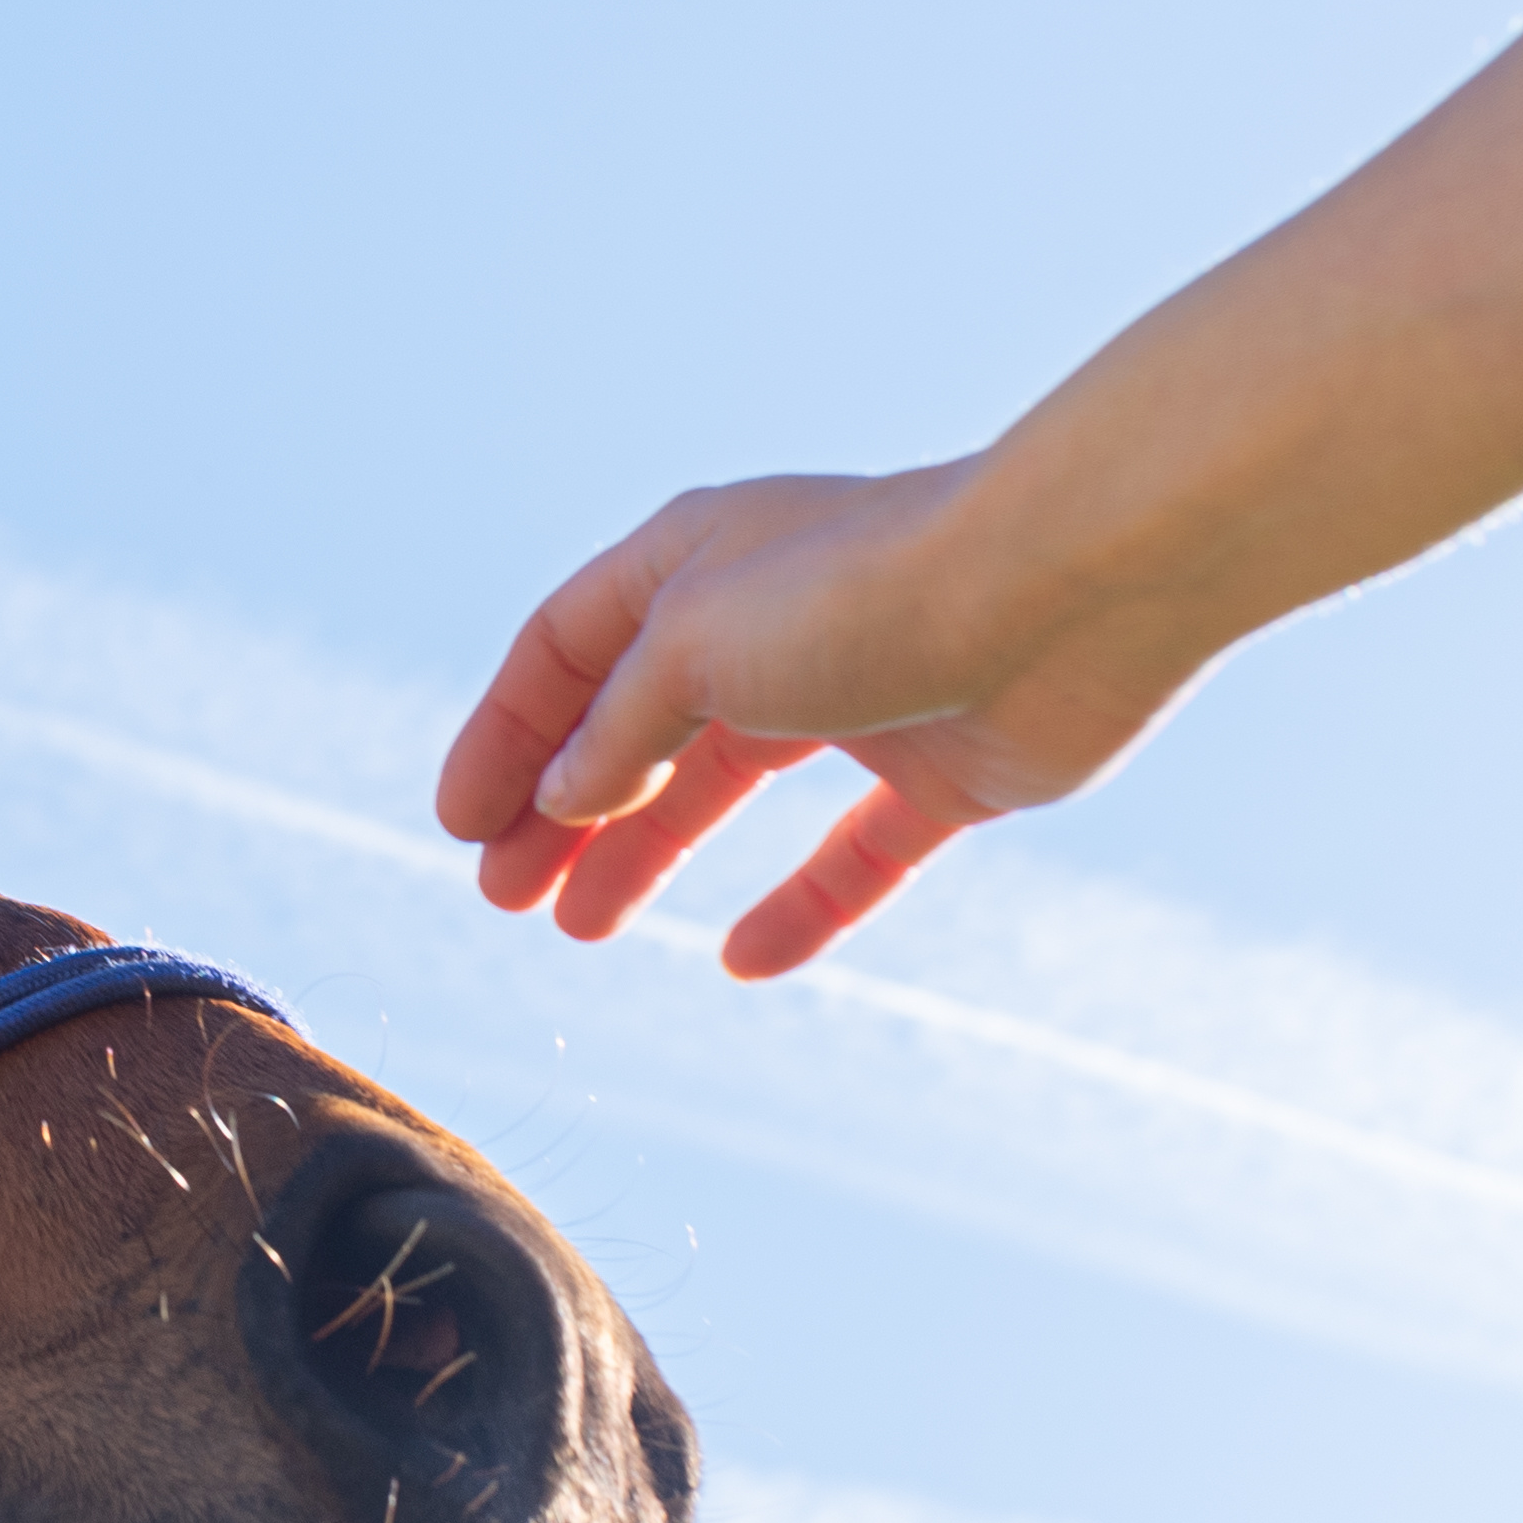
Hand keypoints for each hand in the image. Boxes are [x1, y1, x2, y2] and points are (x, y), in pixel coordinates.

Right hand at [431, 464, 1169, 976]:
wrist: (1065, 597)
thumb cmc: (865, 591)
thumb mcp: (692, 648)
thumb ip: (616, 728)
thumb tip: (566, 796)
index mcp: (693, 562)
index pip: (564, 649)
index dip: (503, 735)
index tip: (457, 828)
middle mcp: (768, 622)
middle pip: (634, 726)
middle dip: (558, 810)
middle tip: (503, 897)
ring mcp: (856, 697)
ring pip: (726, 787)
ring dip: (648, 853)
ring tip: (583, 929)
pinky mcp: (941, 769)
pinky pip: (853, 854)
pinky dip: (798, 906)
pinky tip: (742, 960)